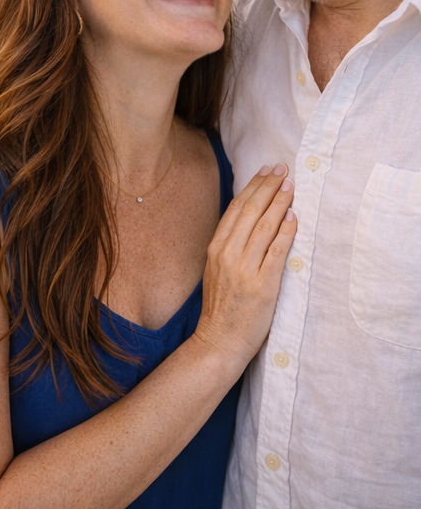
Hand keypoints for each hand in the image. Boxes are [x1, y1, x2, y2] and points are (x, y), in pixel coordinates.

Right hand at [195, 164, 297, 367]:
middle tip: (282, 169)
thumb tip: (248, 220)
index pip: (236, 209)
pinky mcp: (262, 285)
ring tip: (290, 187)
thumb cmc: (221, 306)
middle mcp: (228, 254)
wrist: (219, 340)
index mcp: (215, 247)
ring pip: (264, 227)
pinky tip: (293, 218)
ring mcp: (244, 268)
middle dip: (267, 187)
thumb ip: (229, 245)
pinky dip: (286, 232)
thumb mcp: (216, 269)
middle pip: (250, 212)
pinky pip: (276, 252)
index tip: (265, 171)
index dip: (252, 187)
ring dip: (279, 203)